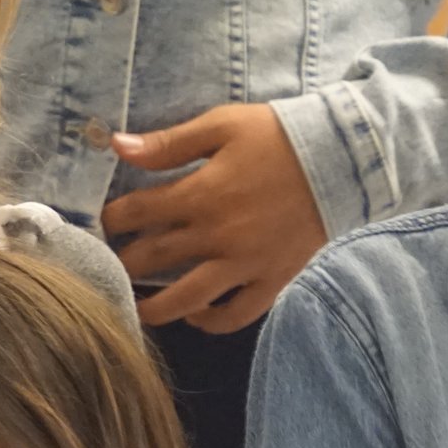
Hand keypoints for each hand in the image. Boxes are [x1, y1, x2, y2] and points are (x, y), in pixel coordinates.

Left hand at [100, 102, 329, 332]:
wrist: (341, 159)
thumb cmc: (277, 136)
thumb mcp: (222, 126)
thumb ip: (169, 142)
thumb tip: (117, 146)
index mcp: (201, 195)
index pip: (137, 213)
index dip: (113, 217)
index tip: (106, 220)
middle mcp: (217, 237)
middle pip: (154, 259)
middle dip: (123, 261)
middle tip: (109, 263)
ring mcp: (245, 264)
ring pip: (187, 299)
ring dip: (154, 307)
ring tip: (136, 307)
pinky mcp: (271, 280)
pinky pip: (236, 314)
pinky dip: (211, 321)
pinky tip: (195, 315)